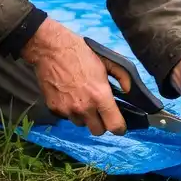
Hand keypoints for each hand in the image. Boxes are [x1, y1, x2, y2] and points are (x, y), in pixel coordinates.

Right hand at [21, 18, 132, 136]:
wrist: (51, 49)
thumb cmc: (81, 53)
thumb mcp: (107, 60)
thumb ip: (122, 77)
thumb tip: (129, 91)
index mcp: (100, 96)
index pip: (114, 126)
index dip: (119, 127)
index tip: (119, 123)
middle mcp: (84, 107)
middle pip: (98, 131)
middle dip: (102, 123)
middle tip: (100, 110)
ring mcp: (67, 110)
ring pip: (82, 124)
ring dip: (85, 116)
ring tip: (83, 98)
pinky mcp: (54, 108)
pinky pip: (67, 117)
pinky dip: (71, 110)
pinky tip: (70, 95)